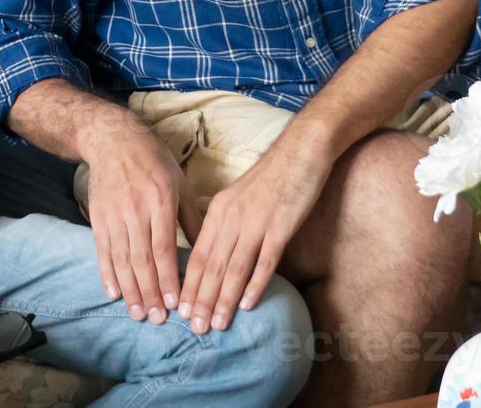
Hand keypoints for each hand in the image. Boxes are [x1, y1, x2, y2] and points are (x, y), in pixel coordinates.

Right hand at [84, 125, 203, 324]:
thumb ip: (192, 218)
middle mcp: (135, 210)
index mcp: (160, 201)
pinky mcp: (98, 216)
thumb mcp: (180, 183)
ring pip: (121, 259)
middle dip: (149, 292)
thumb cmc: (154, 162)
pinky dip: (107, 273)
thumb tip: (208, 250)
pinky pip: (102, 250)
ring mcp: (114, 214)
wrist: (113, 140)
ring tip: (137, 313)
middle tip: (156, 318)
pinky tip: (113, 293)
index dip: (167, 276)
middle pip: (141, 259)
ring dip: (129, 289)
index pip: (163, 247)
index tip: (173, 302)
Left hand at [178, 146, 329, 334]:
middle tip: (194, 328)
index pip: (198, 255)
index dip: (188, 285)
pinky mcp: (281, 225)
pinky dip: (255, 283)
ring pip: (233, 267)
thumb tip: (214, 253)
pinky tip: (248, 304)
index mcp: (218, 212)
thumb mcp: (238, 198)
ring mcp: (256, 222)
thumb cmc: (271, 177)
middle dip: (201, 300)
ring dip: (224, 299)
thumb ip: (225, 224)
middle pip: (211, 265)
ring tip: (217, 325)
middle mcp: (231, 218)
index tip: (181, 311)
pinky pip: (265, 259)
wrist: (300, 151)